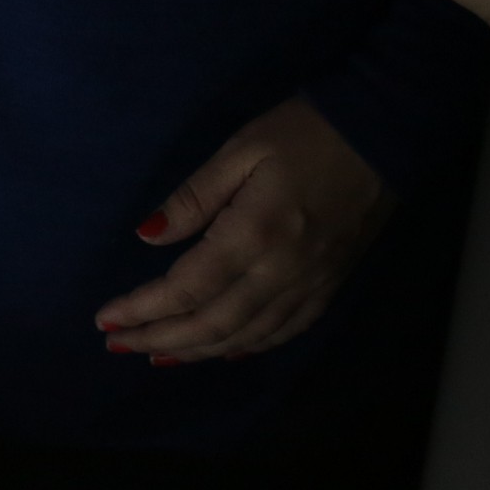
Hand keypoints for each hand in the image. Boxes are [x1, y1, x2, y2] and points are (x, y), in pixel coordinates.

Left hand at [95, 97, 393, 362]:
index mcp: (253, 235)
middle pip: (214, 322)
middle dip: (162, 339)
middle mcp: (282, 271)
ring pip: (248, 335)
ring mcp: (312, 283)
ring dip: (199, 350)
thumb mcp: (239, 151)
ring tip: (157, 356)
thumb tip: (147, 237)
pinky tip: (224, 350)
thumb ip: (193, 198)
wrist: (384, 134)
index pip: (186, 288)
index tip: (105, 321)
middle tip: (119, 346)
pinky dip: (250, 346)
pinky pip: (287, 330)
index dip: (143, 309)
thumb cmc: (303, 133)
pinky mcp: (332, 284)